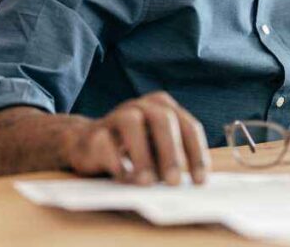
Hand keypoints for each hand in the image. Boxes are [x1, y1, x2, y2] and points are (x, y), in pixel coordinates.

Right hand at [60, 91, 210, 185]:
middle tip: (174, 182)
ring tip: (147, 182)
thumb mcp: (157, 152)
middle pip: (162, 120)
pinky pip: (105, 142)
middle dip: (171, 152)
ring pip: (131, 123)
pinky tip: (123, 178)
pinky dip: (115, 161)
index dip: (196, 154)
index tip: (200, 181)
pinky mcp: (95, 132)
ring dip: (141, 154)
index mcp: (164, 108)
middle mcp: (142, 106)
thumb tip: (181, 183)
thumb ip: (171, 161)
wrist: (88, 144)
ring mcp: (117, 115)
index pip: (188, 126)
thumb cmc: (133, 150)